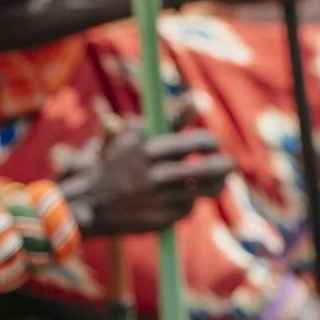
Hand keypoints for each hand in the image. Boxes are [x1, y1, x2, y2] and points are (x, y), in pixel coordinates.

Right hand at [57, 125, 234, 237]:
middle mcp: (155, 176)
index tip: (214, 145)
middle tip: (229, 165)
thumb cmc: (119, 162)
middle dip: (226, 166)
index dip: (212, 143)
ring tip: (214, 182)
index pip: (200, 142)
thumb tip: (197, 99)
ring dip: (214, 186)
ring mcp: (158, 200)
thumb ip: (170, 121)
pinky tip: (177, 199)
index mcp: (150, 150)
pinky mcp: (160, 221)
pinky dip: (187, 204)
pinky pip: (188, 210)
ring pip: (205, 191)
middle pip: (210, 170)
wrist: (89, 202)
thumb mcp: (137, 137)